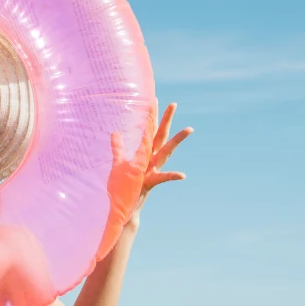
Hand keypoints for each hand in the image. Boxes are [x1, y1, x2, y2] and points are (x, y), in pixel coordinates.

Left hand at [127, 102, 191, 223]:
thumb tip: (115, 133)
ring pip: (166, 152)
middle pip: (160, 136)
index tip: (154, 98)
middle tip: (173, 103)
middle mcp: (151, 160)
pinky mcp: (150, 182)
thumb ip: (118, 148)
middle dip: (166, 120)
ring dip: (177, 140)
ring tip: (189, 129)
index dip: (150, 115)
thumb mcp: (119, 164)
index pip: (148, 131)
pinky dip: (172, 177)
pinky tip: (183, 175)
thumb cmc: (123, 186)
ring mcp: (152, 170)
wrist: (126, 206)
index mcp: (144, 154)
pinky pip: (163, 178)